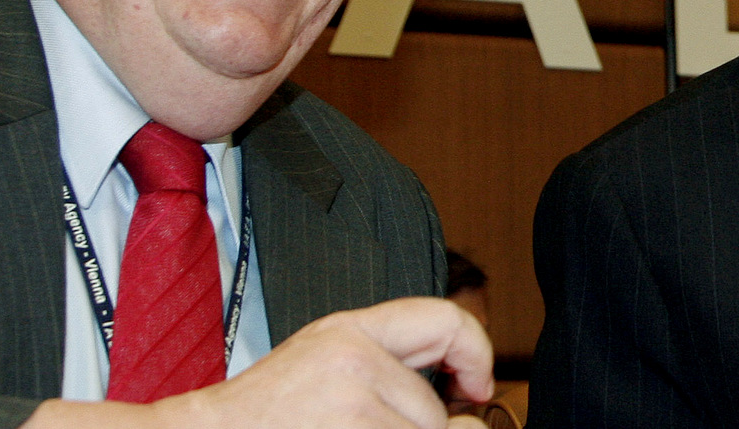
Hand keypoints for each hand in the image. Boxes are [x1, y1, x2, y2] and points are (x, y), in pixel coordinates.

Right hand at [24, 297, 492, 428]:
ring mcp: (353, 407)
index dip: (476, 354)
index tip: (478, 386)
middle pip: (436, 408)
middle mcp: (354, 360)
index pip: (444, 320)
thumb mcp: (322, 363)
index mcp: (347, 331)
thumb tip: (465, 399)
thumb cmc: (260, 417)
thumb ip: (385, 364)